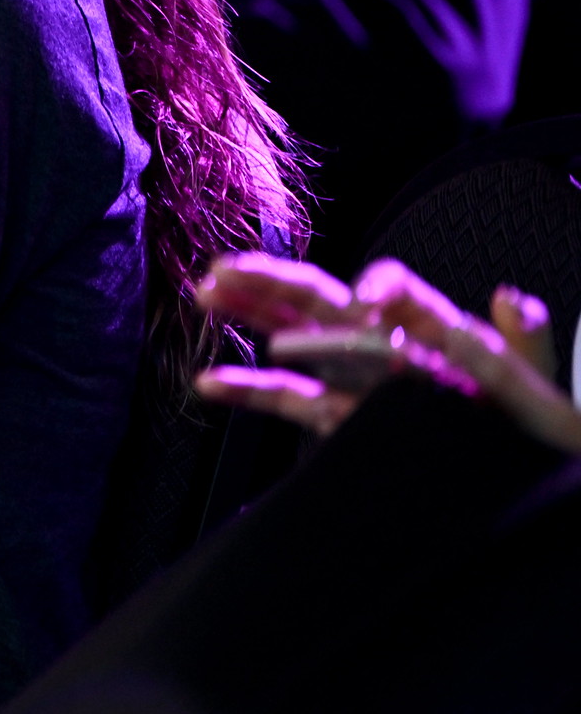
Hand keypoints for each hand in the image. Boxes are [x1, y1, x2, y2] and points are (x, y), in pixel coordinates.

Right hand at [195, 252, 580, 453]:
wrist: (517, 471)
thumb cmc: (529, 423)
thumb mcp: (535, 381)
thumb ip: (525, 340)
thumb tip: (512, 296)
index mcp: (427, 328)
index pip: (391, 290)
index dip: (377, 288)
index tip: (368, 306)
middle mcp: (382, 343)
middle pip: (319, 301)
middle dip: (270, 281)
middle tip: (226, 268)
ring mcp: (355, 379)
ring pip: (293, 337)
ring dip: (248, 313)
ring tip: (206, 294)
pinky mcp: (340, 417)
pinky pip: (289, 400)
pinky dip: (247, 391)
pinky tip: (210, 382)